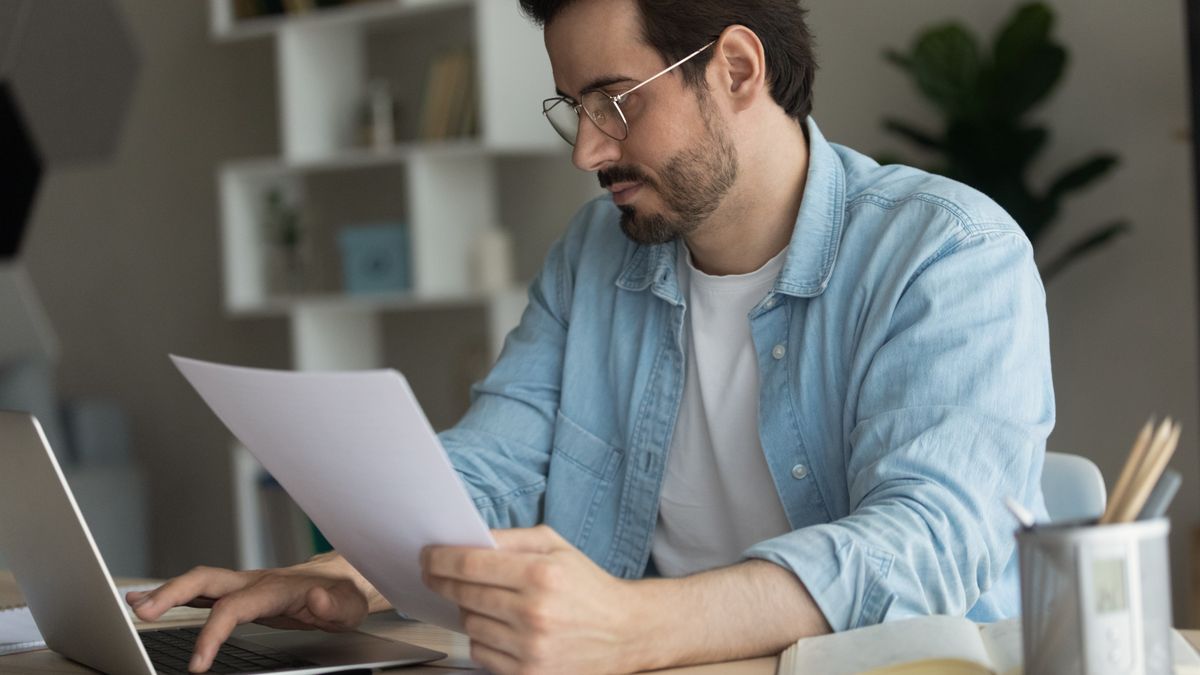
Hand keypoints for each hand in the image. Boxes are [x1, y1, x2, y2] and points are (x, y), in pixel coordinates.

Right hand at [126, 553, 381, 672]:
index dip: (212, 633)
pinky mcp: (240, 591)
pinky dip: (173, 594)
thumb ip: (332, 605)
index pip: (234, 608)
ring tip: (132, 606)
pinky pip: (202, 590)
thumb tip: (314, 598)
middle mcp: (255, 581)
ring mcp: (245, 584)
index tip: (197, 662)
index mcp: (276, 589)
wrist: (345, 581)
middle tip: (141, 613)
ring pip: (199, 582)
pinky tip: (149, 602)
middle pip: (206, 579)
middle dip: (172, 594)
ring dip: (165, 592)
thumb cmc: (344, 596)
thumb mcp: (348, 606)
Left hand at [422, 525, 641, 674]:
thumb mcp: (556, 546)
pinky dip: (483, 638)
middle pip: (464, 595)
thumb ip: (512, 539)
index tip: (426, 556)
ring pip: (470, 625)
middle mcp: (535, 613)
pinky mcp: (529, 674)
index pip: (470, 565)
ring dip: (468, 610)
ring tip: (486, 602)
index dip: (440, 559)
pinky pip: (481, 653)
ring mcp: (530, 648)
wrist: (625, 632)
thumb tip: (467, 540)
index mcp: (542, 574)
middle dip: (442, 582)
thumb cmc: (587, 585)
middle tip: (434, 574)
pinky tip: (500, 627)